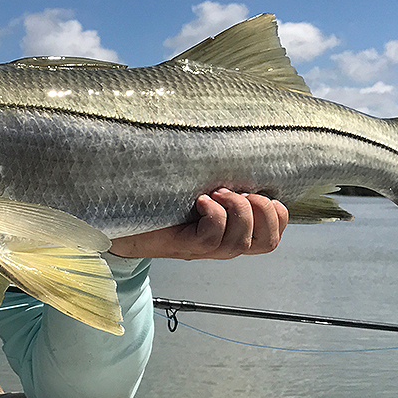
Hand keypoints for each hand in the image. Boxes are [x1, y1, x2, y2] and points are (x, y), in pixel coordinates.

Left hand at [108, 189, 287, 259]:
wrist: (121, 221)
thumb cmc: (161, 203)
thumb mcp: (200, 188)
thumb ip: (223, 180)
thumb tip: (244, 148)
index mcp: (231, 233)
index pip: (272, 237)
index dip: (276, 215)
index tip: (255, 190)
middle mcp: (221, 245)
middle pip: (266, 242)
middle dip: (262, 212)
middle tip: (237, 191)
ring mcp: (202, 249)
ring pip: (240, 241)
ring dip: (236, 210)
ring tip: (214, 192)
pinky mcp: (181, 245)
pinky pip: (211, 237)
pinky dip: (213, 215)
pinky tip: (200, 201)